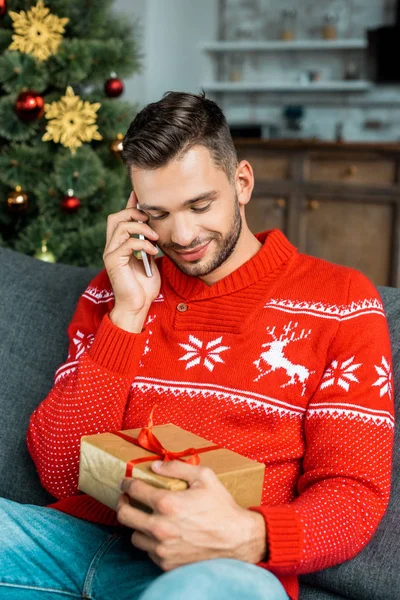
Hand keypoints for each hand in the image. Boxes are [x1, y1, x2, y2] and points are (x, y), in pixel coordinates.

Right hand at [103, 191, 160, 330]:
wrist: (137, 306)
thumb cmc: (144, 287)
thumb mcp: (150, 261)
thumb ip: (149, 245)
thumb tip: (156, 230)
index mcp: (118, 245)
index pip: (121, 218)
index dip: (130, 204)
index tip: (140, 195)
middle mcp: (111, 247)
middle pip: (115, 217)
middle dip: (133, 213)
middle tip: (150, 219)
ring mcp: (110, 253)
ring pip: (121, 226)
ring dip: (141, 228)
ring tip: (155, 237)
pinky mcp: (112, 261)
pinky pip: (127, 243)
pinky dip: (143, 244)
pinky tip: (153, 251)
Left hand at [117, 460, 267, 570]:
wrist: (238, 539)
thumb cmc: (222, 506)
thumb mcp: (204, 477)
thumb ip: (177, 467)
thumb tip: (155, 466)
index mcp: (167, 503)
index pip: (134, 490)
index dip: (127, 483)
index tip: (126, 481)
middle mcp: (160, 527)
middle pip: (124, 515)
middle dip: (122, 503)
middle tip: (126, 498)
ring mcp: (162, 548)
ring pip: (134, 536)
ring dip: (136, 524)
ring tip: (143, 516)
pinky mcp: (167, 563)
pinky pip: (147, 551)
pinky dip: (149, 541)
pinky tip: (159, 533)